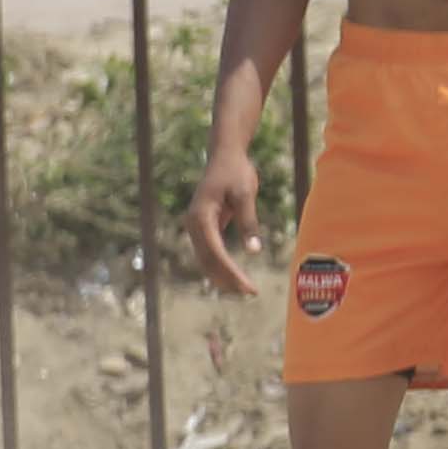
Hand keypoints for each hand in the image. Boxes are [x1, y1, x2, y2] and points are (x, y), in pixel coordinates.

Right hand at [189, 139, 268, 294]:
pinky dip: (219, 265)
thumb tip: (254, 251)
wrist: (224, 156)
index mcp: (201, 217)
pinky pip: (208, 251)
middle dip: (227, 279)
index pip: (215, 253)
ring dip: (222, 275)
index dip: (231, 272)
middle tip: (250, 293)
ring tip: (242, 289)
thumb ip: (248, 222)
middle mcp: (193, 225)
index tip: (248, 286)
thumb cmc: (236, 172)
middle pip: (207, 260)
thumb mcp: (246, 194)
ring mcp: (195, 226)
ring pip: (205, 259)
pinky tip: (232, 275)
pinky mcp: (202, 226)